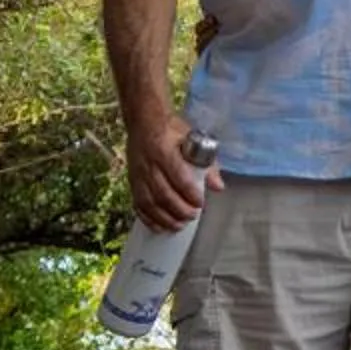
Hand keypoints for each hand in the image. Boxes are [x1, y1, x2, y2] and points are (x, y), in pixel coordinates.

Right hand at [127, 117, 221, 233]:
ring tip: (179, 225)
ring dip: (164, 217)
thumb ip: (208, 163)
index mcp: (165, 152)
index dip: (189, 193)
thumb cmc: (172, 130)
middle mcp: (149, 165)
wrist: (144, 122)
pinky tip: (159, 226)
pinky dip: (148, 218)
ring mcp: (138, 175)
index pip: (178, 176)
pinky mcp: (132, 182)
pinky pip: (137, 204)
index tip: (200, 203)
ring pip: (149, 202)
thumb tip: (218, 186)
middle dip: (179, 209)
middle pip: (163, 193)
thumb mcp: (193, 139)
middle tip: (192, 216)